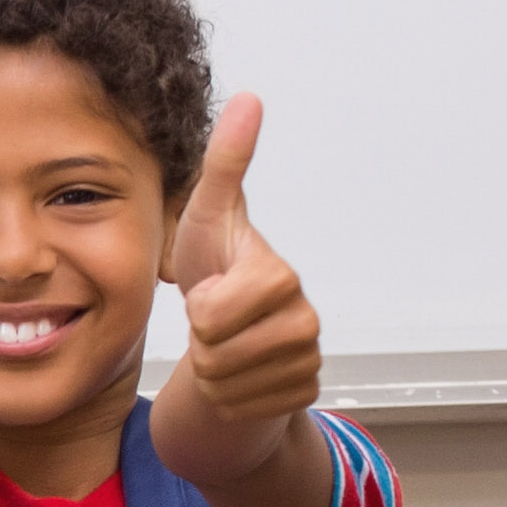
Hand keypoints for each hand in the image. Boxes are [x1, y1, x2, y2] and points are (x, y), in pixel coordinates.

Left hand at [154, 96, 316, 463]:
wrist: (225, 336)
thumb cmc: (213, 270)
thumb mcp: (206, 216)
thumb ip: (225, 163)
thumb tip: (249, 98)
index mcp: (282, 277)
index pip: (211, 313)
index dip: (198, 308)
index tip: (213, 290)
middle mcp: (306, 321)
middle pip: (215, 353)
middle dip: (199, 341)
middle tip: (214, 321)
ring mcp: (307, 361)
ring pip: (224, 384)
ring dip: (209, 369)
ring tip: (224, 343)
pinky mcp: (301, 395)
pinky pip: (237, 408)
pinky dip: (224, 396)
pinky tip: (238, 372)